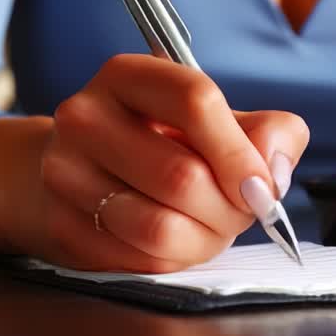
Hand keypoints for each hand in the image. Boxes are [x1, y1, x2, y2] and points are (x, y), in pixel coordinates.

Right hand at [32, 54, 309, 271]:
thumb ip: (267, 133)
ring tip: (207, 226)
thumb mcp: (218, 122)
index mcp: (128, 75)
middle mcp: (85, 116)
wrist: (80, 172)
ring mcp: (65, 171)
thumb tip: (274, 169)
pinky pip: (137, 259)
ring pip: (158, 226)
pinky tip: (172, 240)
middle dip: (228, 208)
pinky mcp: (61, 223)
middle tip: (238, 212)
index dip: (239, 152)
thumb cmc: (159, 143)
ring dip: (202, 239)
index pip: (195, 101)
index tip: (262, 185)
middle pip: (181, 175)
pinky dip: (171, 259)